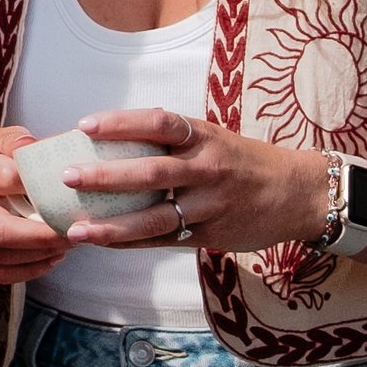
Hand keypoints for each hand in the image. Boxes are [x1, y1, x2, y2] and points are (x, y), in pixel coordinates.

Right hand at [0, 127, 71, 280]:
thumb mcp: (4, 140)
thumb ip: (21, 143)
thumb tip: (38, 149)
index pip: (5, 178)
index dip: (37, 187)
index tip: (66, 194)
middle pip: (0, 229)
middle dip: (41, 237)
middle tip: (71, 234)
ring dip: (38, 255)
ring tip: (65, 246)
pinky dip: (27, 271)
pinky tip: (48, 260)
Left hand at [61, 107, 329, 253]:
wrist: (298, 194)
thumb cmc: (244, 162)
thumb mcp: (214, 139)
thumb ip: (172, 141)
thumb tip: (110, 140)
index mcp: (204, 136)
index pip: (158, 123)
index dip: (120, 123)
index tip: (84, 125)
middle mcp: (207, 168)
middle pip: (150, 172)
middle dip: (106, 176)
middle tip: (68, 177)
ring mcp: (210, 205)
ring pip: (154, 217)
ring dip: (112, 225)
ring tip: (76, 230)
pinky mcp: (211, 235)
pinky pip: (164, 241)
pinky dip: (131, 244)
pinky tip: (102, 244)